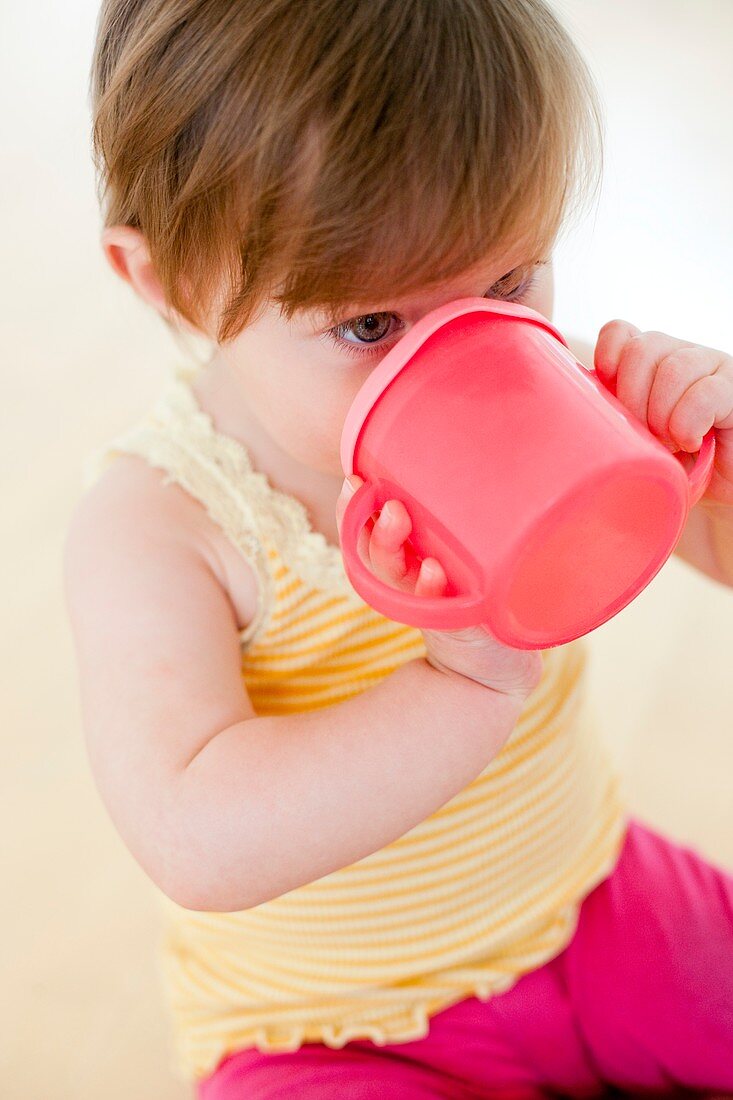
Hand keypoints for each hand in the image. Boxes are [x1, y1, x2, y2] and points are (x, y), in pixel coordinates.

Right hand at [335, 475, 542, 700]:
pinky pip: (439, 609)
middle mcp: (410, 585)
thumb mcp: (468, 553)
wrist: (499, 667)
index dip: (352, 512)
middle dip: (369, 522)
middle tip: (379, 498)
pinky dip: (431, 590)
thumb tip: (463, 439)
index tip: (352, 480)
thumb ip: (459, 514)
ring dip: (392, 546)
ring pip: (397, 576)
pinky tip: (432, 573)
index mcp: (405, 564)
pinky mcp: (458, 629)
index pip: (366, 535)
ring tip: (396, 518)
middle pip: (376, 553)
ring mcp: (430, 607)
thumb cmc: (483, 601)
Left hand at [593, 320, 732, 506]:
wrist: (716, 486)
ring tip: (669, 443)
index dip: (608, 353)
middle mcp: (680, 356)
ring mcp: (712, 367)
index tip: (606, 385)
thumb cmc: (669, 467)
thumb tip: (575, 416)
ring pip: (674, 369)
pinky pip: (706, 393)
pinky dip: (689, 423)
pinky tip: (690, 442)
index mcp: (649, 362)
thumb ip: (611, 417)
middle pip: (642, 349)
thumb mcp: (632, 438)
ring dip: (662, 414)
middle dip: (632, 397)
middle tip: (642, 433)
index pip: (620, 332)